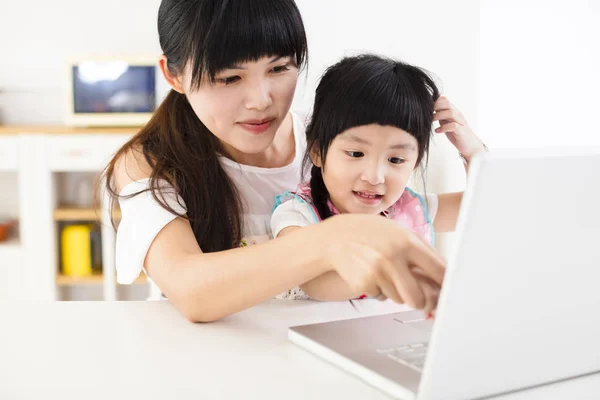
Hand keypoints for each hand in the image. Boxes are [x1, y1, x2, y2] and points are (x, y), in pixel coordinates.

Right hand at [318, 213, 445, 310]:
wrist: (334, 238)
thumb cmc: (369, 233)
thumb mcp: (397, 231)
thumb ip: (420, 250)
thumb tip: (444, 273)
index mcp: (407, 241)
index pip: (438, 270)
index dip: (446, 285)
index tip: (449, 292)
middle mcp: (393, 257)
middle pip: (417, 297)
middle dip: (418, 301)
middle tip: (416, 297)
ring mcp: (377, 272)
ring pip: (399, 299)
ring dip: (396, 292)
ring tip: (385, 273)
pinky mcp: (363, 283)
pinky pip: (381, 297)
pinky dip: (379, 291)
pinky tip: (370, 274)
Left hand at [433, 96, 485, 161]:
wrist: (469, 145)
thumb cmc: (456, 134)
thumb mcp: (446, 123)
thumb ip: (440, 116)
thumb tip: (430, 110)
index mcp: (454, 111)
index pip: (445, 100)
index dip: (435, 101)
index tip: (425, 106)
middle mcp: (458, 114)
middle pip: (447, 103)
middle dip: (435, 106)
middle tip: (427, 112)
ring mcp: (460, 122)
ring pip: (450, 113)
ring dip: (439, 115)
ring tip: (431, 120)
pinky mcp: (461, 130)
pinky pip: (453, 126)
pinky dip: (443, 127)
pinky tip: (437, 131)